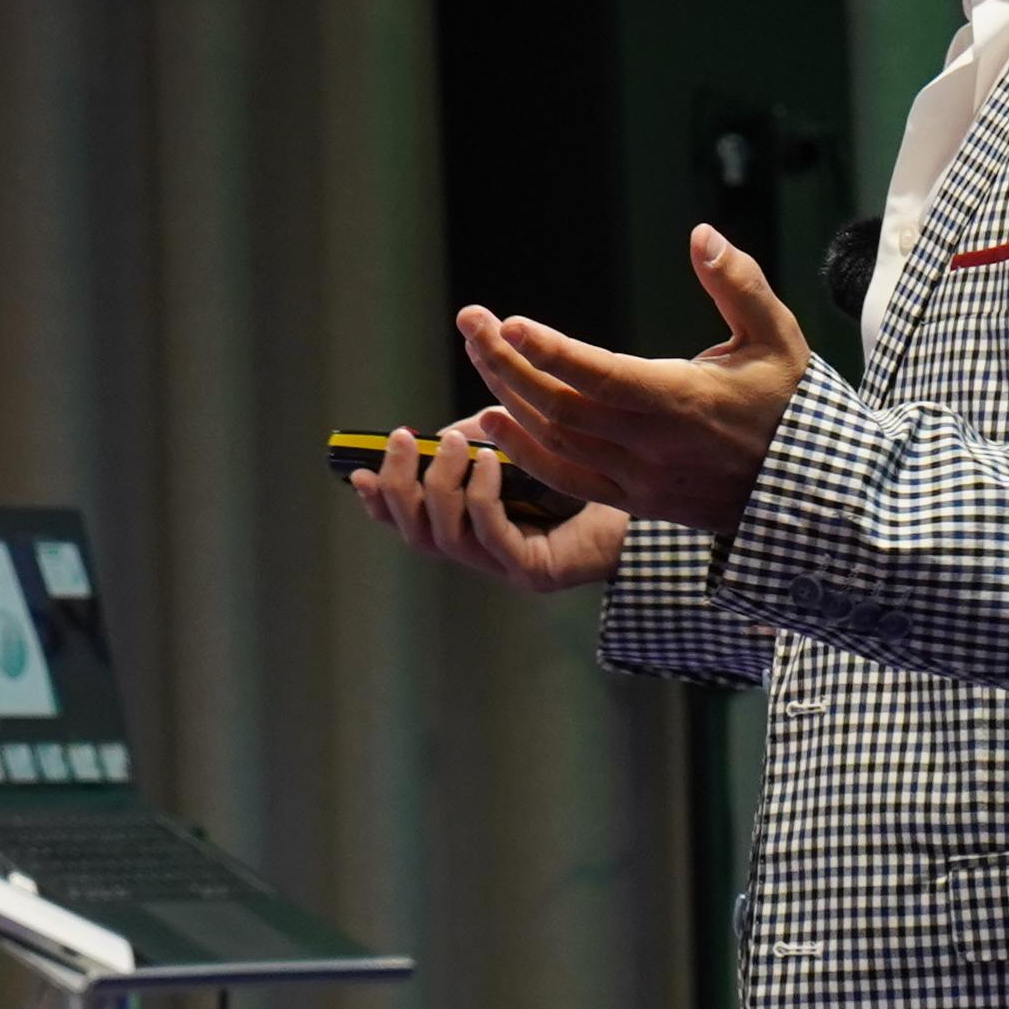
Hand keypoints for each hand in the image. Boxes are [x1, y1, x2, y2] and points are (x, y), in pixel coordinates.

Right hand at [353, 416, 626, 593]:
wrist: (651, 499)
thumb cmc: (587, 472)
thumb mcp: (520, 449)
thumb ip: (478, 444)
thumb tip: (439, 436)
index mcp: (474, 528)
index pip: (411, 523)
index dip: (380, 502)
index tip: (357, 472)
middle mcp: (484, 555)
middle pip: (417, 534)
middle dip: (401, 486)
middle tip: (403, 440)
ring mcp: (507, 568)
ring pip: (446, 537)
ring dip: (440, 485)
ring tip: (454, 442)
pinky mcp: (534, 572)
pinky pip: (491, 535)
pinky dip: (480, 496)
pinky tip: (489, 460)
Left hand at [454, 224, 813, 536]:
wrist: (806, 490)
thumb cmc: (788, 402)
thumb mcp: (779, 336)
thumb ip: (739, 284)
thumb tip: (701, 235)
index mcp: (683, 401)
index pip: (600, 376)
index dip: (550, 351)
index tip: (508, 322)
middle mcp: (652, 445)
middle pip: (560, 406)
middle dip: (508, 362)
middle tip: (470, 321)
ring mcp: (637, 479)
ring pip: (554, 439)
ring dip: (507, 395)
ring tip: (477, 351)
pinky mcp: (631, 501)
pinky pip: (564, 477)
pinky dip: (522, 449)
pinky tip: (490, 417)